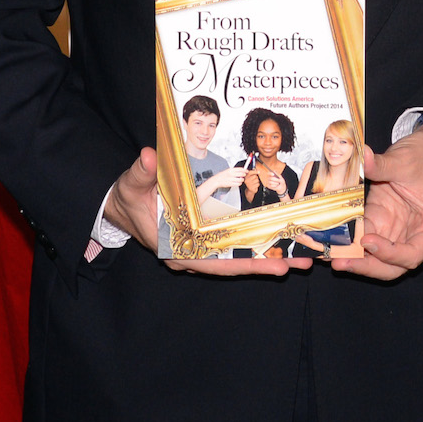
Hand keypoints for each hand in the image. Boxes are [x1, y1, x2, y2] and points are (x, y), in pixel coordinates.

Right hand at [107, 147, 301, 276]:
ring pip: (237, 258)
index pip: (214, 262)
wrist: (122, 205)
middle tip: (300, 263)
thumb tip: (149, 156)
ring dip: (266, 256)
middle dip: (266, 263)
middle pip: (233, 264)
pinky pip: (233, 247)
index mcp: (174, 247)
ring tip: (299, 257)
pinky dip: (254, 246)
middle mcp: (190, 254)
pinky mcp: (204, 242)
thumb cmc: (127, 198)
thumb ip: (142, 172)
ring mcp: (198, 250)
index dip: (244, 264)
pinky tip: (279, 244)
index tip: (274, 265)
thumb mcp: (132, 184)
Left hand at [345, 121, 422, 281]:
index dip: (389, 253)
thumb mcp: (405, 161)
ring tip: (328, 255)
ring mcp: (396, 233)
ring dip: (353, 259)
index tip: (367, 240)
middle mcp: (415, 237)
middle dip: (365, 266)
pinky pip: (363, 240)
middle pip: (392, 266)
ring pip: (375, 259)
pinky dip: (348, 242)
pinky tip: (329, 240)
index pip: (412, 254)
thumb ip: (382, 165)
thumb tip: (363, 157)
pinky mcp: (380, 224)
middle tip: (339, 261)